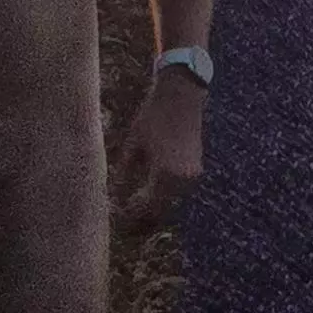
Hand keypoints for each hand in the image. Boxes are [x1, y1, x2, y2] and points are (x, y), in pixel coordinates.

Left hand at [110, 70, 205, 228]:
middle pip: (160, 209)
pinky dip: (163, 193)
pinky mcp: (197, 169)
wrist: (182, 95)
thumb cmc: (152, 115)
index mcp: (164, 174)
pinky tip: (148, 191)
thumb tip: (115, 194)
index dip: (131, 213)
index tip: (117, 215)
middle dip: (143, 215)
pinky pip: (177, 190)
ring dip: (154, 206)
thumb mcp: (133, 143)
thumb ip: (124, 172)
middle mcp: (182, 180)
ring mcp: (192, 176)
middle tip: (124, 217)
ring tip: (133, 206)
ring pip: (170, 201)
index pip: (146, 206)